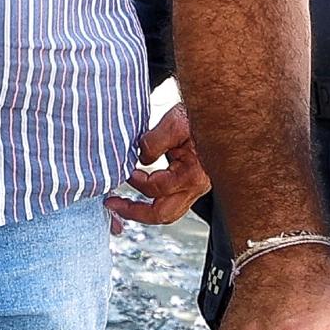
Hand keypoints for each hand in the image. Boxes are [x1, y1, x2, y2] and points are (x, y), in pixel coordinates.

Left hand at [109, 105, 209, 226]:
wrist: (217, 116)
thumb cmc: (199, 118)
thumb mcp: (175, 123)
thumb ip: (154, 142)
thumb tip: (140, 158)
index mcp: (192, 175)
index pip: (156, 188)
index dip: (135, 181)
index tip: (124, 170)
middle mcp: (196, 187)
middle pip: (162, 214)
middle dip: (134, 212)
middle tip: (112, 204)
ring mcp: (195, 189)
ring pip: (167, 213)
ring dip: (142, 211)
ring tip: (122, 204)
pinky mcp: (191, 186)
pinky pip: (170, 203)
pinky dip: (153, 202)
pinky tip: (140, 195)